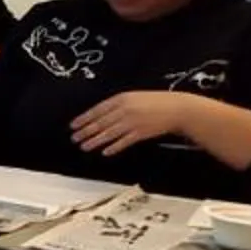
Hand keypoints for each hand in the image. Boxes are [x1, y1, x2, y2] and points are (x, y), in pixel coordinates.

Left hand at [69, 90, 186, 154]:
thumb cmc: (156, 102)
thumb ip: (118, 105)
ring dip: (95, 141)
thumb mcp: (135, 97)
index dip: (84, 118)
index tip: (73, 125)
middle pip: (100, 122)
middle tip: (74, 138)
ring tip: (84, 146)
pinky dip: (114, 147)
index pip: (97, 110)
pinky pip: (124, 142)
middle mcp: (125, 110)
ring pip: (109, 133)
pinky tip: (105, 152)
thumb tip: (100, 115)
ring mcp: (133, 122)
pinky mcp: (141, 133)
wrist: (177, 108)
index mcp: (122, 98)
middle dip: (85, 131)